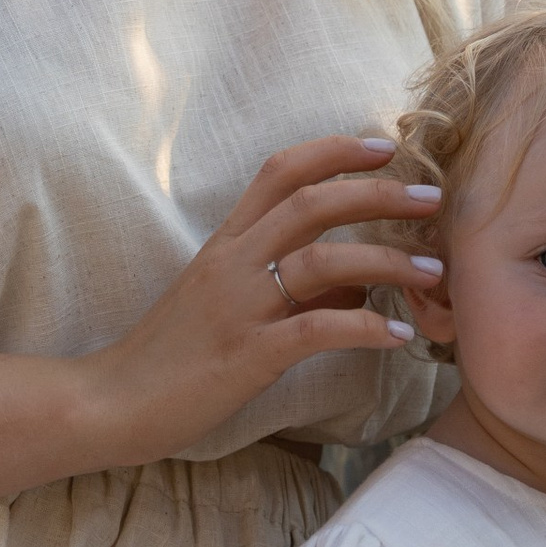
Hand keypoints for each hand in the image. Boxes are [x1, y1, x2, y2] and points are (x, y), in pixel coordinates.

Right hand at [80, 137, 443, 461]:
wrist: (111, 401)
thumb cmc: (171, 354)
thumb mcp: (225, 301)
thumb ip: (286, 279)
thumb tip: (358, 276)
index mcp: (225, 242)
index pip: (281, 171)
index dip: (336, 150)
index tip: (387, 145)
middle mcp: (232, 262)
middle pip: (313, 203)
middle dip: (380, 194)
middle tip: (434, 198)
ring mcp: (238, 305)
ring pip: (324, 261)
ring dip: (388, 261)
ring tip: (433, 271)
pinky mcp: (246, 354)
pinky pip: (317, 329)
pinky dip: (366, 327)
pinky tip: (400, 336)